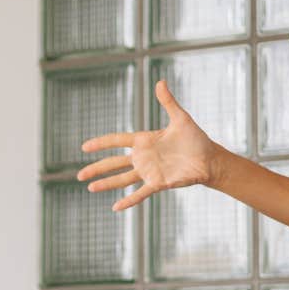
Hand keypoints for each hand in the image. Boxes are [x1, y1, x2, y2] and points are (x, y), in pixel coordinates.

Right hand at [77, 80, 223, 211]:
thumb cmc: (195, 138)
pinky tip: (115, 207)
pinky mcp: (158, 183)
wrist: (209, 158)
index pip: (117, 141)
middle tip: (80, 175)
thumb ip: (167, 102)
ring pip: (122, 179)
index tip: (85, 147)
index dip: (101, 143)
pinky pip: (140, 193)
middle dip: (96, 168)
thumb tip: (160, 82)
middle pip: (114, 163)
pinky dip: (128, 200)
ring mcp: (149, 171)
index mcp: (144, 141)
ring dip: (106, 184)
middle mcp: (143, 157)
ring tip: (90, 188)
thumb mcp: (180, 118)